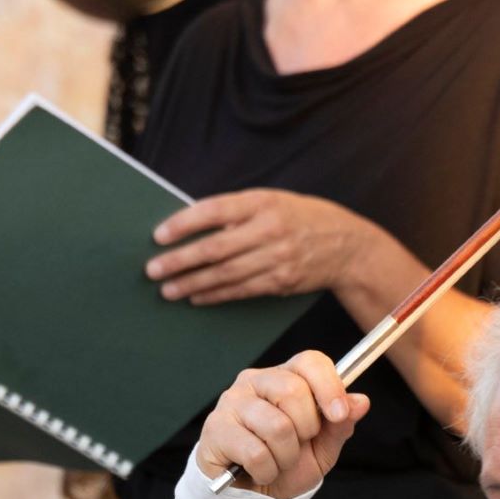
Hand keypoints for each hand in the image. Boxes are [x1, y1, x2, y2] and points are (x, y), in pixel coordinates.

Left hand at [148, 190, 377, 305]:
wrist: (347, 245)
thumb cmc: (299, 218)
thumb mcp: (272, 201)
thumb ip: (237, 212)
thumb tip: (189, 226)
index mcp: (262, 202)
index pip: (214, 210)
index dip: (184, 223)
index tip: (158, 235)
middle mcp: (270, 229)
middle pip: (216, 248)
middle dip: (180, 261)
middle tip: (153, 270)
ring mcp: (277, 258)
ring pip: (226, 274)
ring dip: (192, 283)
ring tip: (167, 290)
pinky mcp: (281, 282)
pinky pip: (241, 290)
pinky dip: (215, 295)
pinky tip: (196, 297)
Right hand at [195, 350, 370, 498]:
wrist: (254, 497)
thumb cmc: (286, 466)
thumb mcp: (322, 448)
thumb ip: (340, 425)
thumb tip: (361, 401)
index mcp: (285, 378)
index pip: (310, 361)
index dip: (329, 386)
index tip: (339, 414)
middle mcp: (255, 381)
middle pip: (293, 391)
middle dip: (306, 429)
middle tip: (297, 445)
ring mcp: (232, 402)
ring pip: (276, 426)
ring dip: (286, 456)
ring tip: (277, 461)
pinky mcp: (215, 429)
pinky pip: (255, 452)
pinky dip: (266, 470)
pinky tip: (257, 470)